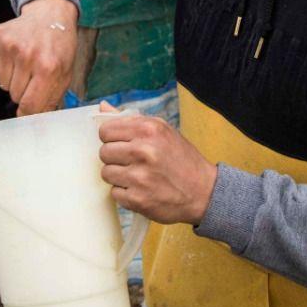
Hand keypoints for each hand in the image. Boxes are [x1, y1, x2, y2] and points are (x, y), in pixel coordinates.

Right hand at [0, 0, 78, 115]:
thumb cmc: (59, 46)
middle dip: (23, 91)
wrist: (50, 14)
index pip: (30, 105)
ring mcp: (10, 45)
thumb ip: (52, 99)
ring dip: (12, 78)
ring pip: (2, 83)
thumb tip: (38, 124)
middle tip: (33, 76)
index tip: (26, 114)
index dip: (28, 114)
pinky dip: (2, 65)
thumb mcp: (65, 73)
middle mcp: (28, 55)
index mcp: (49, 67)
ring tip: (25, 63)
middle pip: (14, 95)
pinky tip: (15, 53)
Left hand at [98, 104, 216, 224]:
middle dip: (114, 158)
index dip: (111, 139)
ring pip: (106, 173)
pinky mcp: (138, 199)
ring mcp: (139, 177)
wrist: (204, 192)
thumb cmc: (181, 159)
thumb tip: (102, 107)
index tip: (121, 144)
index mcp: (148, 129)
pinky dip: (125, 193)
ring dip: (119, 176)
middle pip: (104, 152)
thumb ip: (131, 120)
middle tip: (132, 162)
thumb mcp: (162, 130)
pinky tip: (141, 190)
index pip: (105, 131)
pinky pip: (115, 193)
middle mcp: (143, 151)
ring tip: (137, 176)